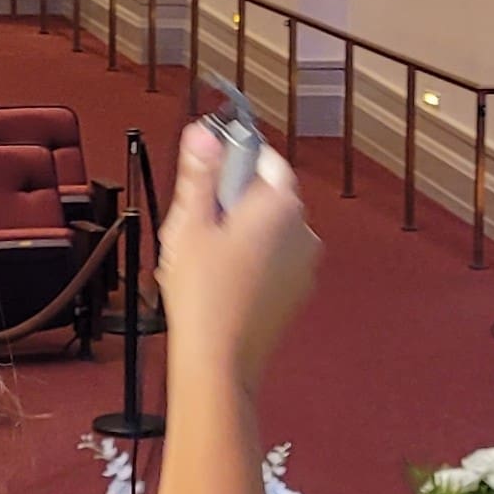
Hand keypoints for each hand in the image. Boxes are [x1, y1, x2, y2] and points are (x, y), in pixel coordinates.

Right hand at [157, 124, 319, 386]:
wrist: (219, 360)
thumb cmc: (204, 295)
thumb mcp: (189, 223)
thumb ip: (200, 173)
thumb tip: (203, 134)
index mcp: (281, 205)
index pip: (264, 157)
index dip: (232, 158)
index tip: (206, 168)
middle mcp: (304, 231)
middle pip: (266, 194)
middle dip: (233, 199)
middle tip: (196, 221)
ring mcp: (305, 264)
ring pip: (270, 229)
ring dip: (242, 231)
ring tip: (205, 256)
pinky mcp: (297, 292)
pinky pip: (275, 260)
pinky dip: (252, 260)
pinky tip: (221, 279)